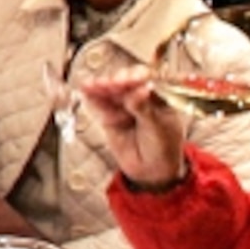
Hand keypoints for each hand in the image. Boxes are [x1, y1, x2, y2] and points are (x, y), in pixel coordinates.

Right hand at [71, 69, 189, 189]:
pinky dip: (92, 95)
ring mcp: (123, 105)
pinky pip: (99, 103)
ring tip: (94, 84)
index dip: (140, 76)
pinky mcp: (109, 115)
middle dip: (119, 79)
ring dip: (102, 84)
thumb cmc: (163, 148)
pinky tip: (86, 88)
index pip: (149, 79)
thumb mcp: (159, 129)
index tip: (135, 78)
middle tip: (114, 83)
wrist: (151, 172)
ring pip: (111, 90)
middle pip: (127, 81)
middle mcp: (140, 96)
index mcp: (159, 96)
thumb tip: (138, 90)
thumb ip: (145, 109)